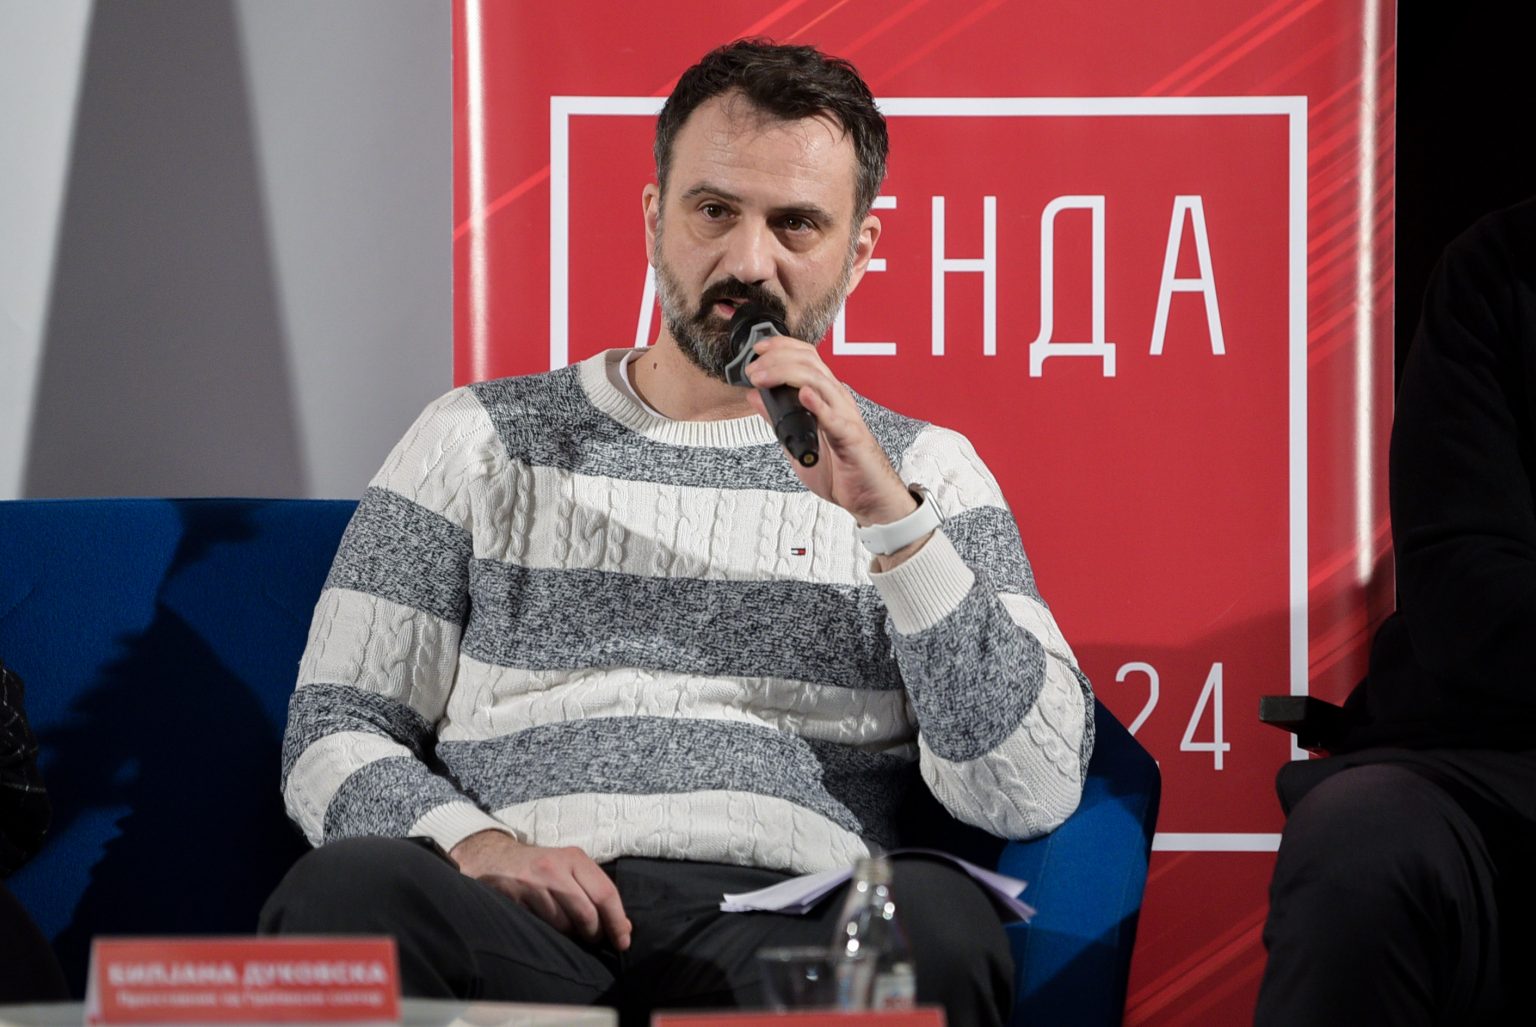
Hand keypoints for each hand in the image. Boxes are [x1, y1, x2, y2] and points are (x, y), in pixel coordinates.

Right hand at [450, 830, 630, 950]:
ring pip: (564, 925)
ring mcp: (533, 884)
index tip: (623, 941)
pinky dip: (550, 933)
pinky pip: (541, 927)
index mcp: (575, 858)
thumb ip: (596, 892)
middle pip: (587, 914)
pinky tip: (549, 928)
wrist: (495, 859)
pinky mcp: (515, 899)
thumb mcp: (571, 867)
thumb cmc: (543, 868)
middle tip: (593, 939)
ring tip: (570, 931)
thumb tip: (624, 929)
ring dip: (571, 936)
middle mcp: (555, 868)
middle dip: (594, 934)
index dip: (617, 922)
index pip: (606, 894)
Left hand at [743, 335, 916, 527]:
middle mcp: (836, 399)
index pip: (805, 358)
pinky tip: (803, 395)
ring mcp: (844, 415)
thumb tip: (754, 397)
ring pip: (818, 380)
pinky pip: (834, 416)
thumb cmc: (841, 469)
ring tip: (763, 379)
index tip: (758, 349)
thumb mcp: (796, 441)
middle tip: (753, 371)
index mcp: (825, 397)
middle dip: (776, 359)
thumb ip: (776, 419)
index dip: (781, 347)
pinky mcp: (850, 437)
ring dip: (786, 374)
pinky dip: (817, 404)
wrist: (868, 496)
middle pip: (809, 362)